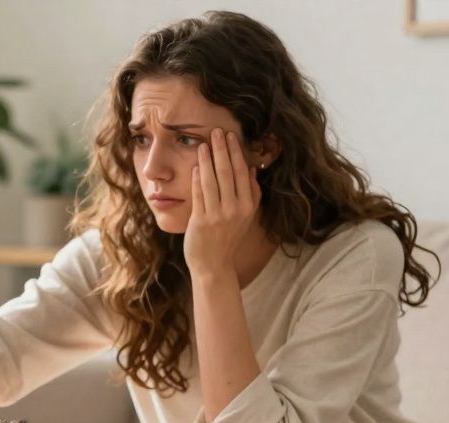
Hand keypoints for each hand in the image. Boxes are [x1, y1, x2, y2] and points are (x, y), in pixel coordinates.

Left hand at [185, 128, 261, 276]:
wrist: (214, 265)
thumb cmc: (227, 238)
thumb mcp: (246, 217)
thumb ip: (251, 194)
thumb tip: (252, 169)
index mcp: (248, 206)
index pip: (243, 172)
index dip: (237, 152)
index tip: (232, 136)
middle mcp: (235, 209)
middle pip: (229, 172)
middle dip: (222, 149)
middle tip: (217, 131)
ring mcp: (218, 215)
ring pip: (212, 180)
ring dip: (207, 160)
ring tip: (203, 144)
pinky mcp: (201, 221)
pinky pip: (199, 194)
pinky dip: (197, 178)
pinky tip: (195, 166)